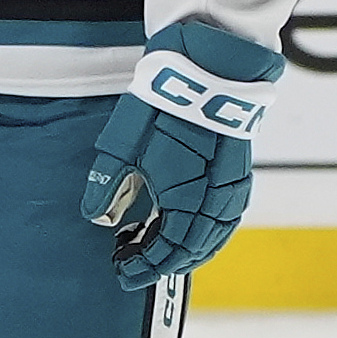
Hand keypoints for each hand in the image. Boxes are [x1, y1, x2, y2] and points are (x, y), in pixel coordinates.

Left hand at [86, 25, 271, 286]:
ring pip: (216, 235)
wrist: (209, 65)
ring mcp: (232, 186)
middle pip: (193, 249)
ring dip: (191, 252)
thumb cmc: (164, 104)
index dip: (143, 266)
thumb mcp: (123, 146)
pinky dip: (213, 233)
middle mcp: (214, 200)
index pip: (166, 251)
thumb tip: (97, 217)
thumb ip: (108, 186)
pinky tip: (199, 228)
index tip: (122, 272)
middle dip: (165, 263)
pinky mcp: (240, 169)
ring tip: (167, 254)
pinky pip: (229, 216)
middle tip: (137, 266)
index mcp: (186, 201)